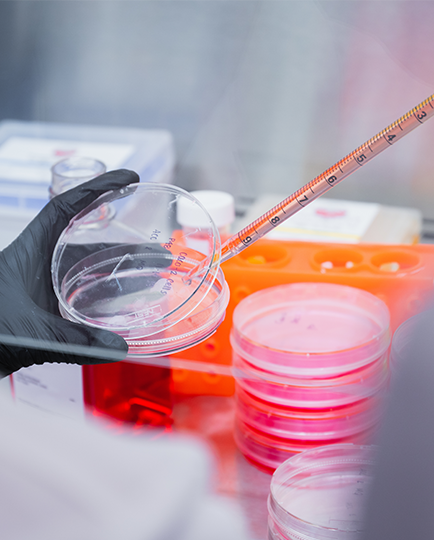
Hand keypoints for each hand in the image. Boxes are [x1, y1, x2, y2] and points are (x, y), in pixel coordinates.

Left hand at [0, 169, 138, 376]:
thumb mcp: (30, 333)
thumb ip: (76, 343)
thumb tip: (119, 348)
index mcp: (29, 253)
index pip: (65, 208)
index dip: (96, 188)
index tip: (127, 178)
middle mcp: (38, 264)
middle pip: (88, 244)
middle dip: (125, 246)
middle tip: (158, 252)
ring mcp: (42, 286)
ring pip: (87, 271)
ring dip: (118, 272)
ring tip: (150, 278)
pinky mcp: (44, 307)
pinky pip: (81, 295)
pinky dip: (103, 297)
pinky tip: (123, 305)